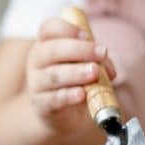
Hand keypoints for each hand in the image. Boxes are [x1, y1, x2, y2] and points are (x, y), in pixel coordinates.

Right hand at [25, 17, 115, 134]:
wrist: (61, 115)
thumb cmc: (73, 82)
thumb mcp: (84, 65)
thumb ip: (97, 61)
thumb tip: (108, 68)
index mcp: (46, 45)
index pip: (48, 29)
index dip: (66, 28)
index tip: (86, 34)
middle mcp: (37, 61)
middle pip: (52, 50)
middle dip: (79, 49)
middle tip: (102, 53)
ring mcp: (36, 83)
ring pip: (53, 75)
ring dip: (76, 72)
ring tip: (94, 72)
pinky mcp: (40, 104)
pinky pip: (53, 99)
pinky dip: (68, 96)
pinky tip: (82, 94)